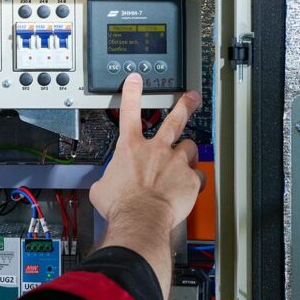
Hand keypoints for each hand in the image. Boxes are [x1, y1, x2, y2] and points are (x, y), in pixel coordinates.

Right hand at [89, 73, 204, 299]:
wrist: (140, 218)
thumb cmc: (120, 205)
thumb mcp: (101, 188)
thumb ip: (108, 179)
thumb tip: (107, 184)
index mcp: (130, 148)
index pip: (129, 112)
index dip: (132, 92)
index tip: (135, 80)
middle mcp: (155, 150)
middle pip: (173, 120)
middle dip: (183, 105)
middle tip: (190, 97)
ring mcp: (175, 162)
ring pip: (189, 147)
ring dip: (188, 152)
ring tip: (188, 157)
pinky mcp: (190, 179)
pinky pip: (199, 176)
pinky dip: (196, 180)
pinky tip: (191, 186)